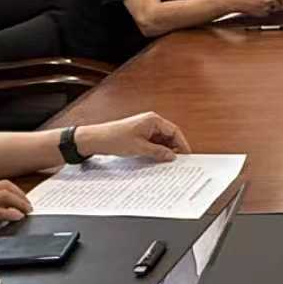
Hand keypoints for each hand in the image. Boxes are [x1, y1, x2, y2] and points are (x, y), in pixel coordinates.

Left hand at [77, 112, 192, 162]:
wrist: (96, 139)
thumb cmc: (115, 139)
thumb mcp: (139, 148)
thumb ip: (158, 152)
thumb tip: (171, 156)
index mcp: (153, 120)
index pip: (174, 131)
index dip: (182, 143)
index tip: (186, 155)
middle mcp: (150, 122)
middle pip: (169, 135)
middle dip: (173, 148)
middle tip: (177, 161)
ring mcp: (144, 128)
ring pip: (161, 140)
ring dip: (164, 150)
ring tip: (165, 162)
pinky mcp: (139, 134)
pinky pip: (153, 142)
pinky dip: (156, 150)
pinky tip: (155, 159)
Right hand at [225, 0, 282, 16]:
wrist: (235, 0)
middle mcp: (270, 0)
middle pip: (280, 3)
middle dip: (279, 2)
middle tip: (277, 1)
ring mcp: (266, 8)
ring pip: (273, 8)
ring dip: (271, 6)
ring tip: (262, 3)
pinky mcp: (261, 14)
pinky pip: (266, 13)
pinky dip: (264, 11)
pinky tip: (257, 7)